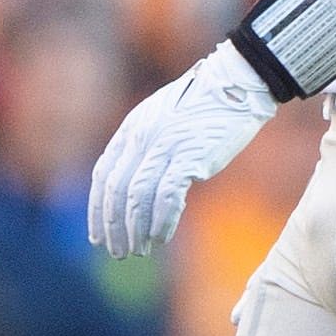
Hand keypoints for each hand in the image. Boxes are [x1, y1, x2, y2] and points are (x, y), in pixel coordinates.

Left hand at [88, 44, 278, 258]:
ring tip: (140, 249)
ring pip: (138, 198)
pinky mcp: (191, 157)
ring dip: (136, 229)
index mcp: (132, 129)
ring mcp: (165, 147)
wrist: (238, 83)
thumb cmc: (206, 102)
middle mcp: (142, 138)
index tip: (98, 235)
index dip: (98, 210)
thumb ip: (148, 143)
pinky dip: (161, 221)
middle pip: (117, 191)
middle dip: (114, 226)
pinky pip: (167, 197)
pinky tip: (162, 236)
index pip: (103, 176)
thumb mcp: (164, 118)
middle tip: (118, 251)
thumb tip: (139, 177)